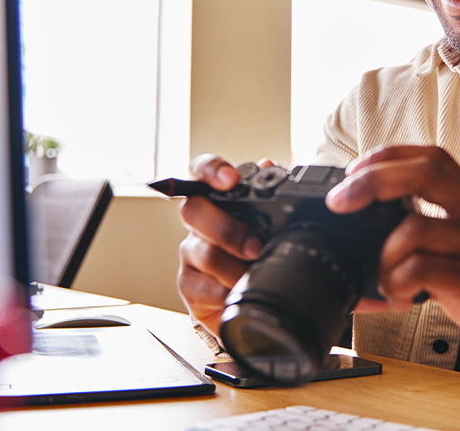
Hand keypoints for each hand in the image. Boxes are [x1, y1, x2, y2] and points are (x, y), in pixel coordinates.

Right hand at [177, 154, 267, 338]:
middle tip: (255, 247)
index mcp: (217, 199)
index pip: (202, 171)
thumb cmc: (256, 250)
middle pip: (194, 211)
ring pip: (203, 253)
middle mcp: (199, 222)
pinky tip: (240, 294)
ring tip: (255, 276)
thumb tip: (268, 165)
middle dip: (226, 229)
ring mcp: (191, 253)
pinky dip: (225, 293)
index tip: (230, 179)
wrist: (248, 295)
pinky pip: (202, 288)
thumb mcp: (269, 219)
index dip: (212, 170)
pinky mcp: (190, 285)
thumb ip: (268, 192)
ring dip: (233, 267)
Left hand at [325, 146, 459, 403]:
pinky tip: (400, 299)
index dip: (387, 156)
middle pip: (425, 172)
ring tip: (383, 281)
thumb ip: (428, 237)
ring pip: (417, 228)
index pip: (431, 157)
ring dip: (383, 256)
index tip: (351, 172)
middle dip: (371, 181)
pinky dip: (398, 282)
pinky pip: (427, 270)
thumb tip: (365, 237)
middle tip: (340, 203)